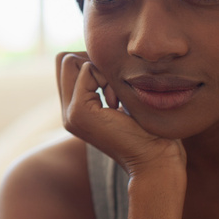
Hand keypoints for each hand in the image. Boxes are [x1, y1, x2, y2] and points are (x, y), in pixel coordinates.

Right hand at [56, 52, 185, 176]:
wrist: (155, 162)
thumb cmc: (150, 132)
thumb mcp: (124, 101)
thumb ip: (108, 84)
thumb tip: (104, 57)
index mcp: (75, 110)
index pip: (67, 64)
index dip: (91, 62)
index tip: (114, 85)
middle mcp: (67, 112)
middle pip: (63, 59)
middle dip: (91, 61)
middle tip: (113, 86)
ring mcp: (70, 113)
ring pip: (70, 61)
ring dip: (99, 69)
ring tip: (116, 96)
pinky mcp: (79, 112)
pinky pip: (86, 71)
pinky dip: (106, 77)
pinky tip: (118, 103)